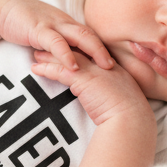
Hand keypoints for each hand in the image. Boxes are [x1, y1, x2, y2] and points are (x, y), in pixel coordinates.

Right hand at [0, 0, 113, 72]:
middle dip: (107, 51)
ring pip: (80, 36)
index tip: (120, 67)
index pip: (92, 37)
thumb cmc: (26, 24)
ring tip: (105, 67)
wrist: (4, 9)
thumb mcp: (46, 35)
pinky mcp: (39, 29)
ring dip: (94, 51)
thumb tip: (73, 65)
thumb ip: (60, 46)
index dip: (106, 50)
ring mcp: (53, 25)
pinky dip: (66, 54)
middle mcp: (65, 24)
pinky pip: (56, 42)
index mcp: (68, 26)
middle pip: (92, 35)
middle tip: (120, 68)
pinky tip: (72, 66)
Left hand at [31, 50, 153, 128]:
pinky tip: (35, 69)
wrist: (131, 123)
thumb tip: (104, 97)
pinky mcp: (84, 80)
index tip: (68, 48)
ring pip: (68, 57)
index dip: (79, 50)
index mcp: (115, 69)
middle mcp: (104, 65)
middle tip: (47, 44)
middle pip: (79, 50)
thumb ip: (113, 93)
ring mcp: (94, 71)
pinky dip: (47, 69)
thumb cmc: (130, 117)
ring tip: (36, 55)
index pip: (93, 53)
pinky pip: (61, 70)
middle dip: (63, 46)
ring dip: (50, 55)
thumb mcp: (123, 100)